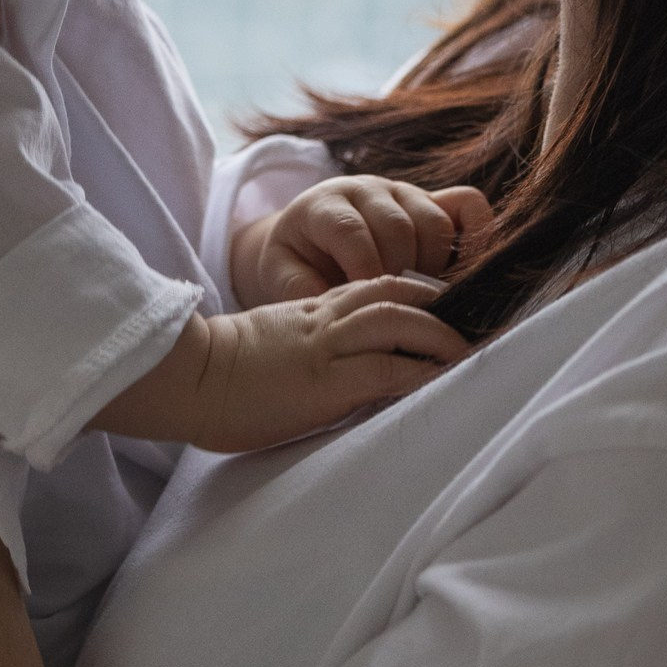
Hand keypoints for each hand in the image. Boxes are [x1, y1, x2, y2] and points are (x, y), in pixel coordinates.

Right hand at [95, 278, 466, 454]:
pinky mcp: (324, 379)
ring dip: (444, 335)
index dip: (424, 294)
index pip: (383, 287)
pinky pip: (386, 369)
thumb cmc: (221, 377)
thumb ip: (318, 351)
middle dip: (446, 305)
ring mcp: (327, 345)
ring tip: (473, 352)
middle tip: (482, 325)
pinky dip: (421, 371)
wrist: (184, 379)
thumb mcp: (279, 351)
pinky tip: (445, 379)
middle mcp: (328, 318)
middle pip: (401, 291)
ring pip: (400, 320)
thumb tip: (356, 377)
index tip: (455, 310)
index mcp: (317, 310)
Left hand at [231, 175, 491, 305]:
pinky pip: (470, 206)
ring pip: (435, 224)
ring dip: (432, 268)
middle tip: (393, 308)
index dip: (363, 271)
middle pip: (398, 229)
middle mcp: (368, 189)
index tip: (367, 303)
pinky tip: (461, 275)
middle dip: (398, 275)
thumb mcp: (284, 276)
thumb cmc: (298, 262)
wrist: (309, 239)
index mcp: (325, 204)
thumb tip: (335, 309)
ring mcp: (405, 192)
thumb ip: (302, 291)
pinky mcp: (435, 200)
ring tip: (416, 298)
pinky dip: (476, 238)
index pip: (352, 231)